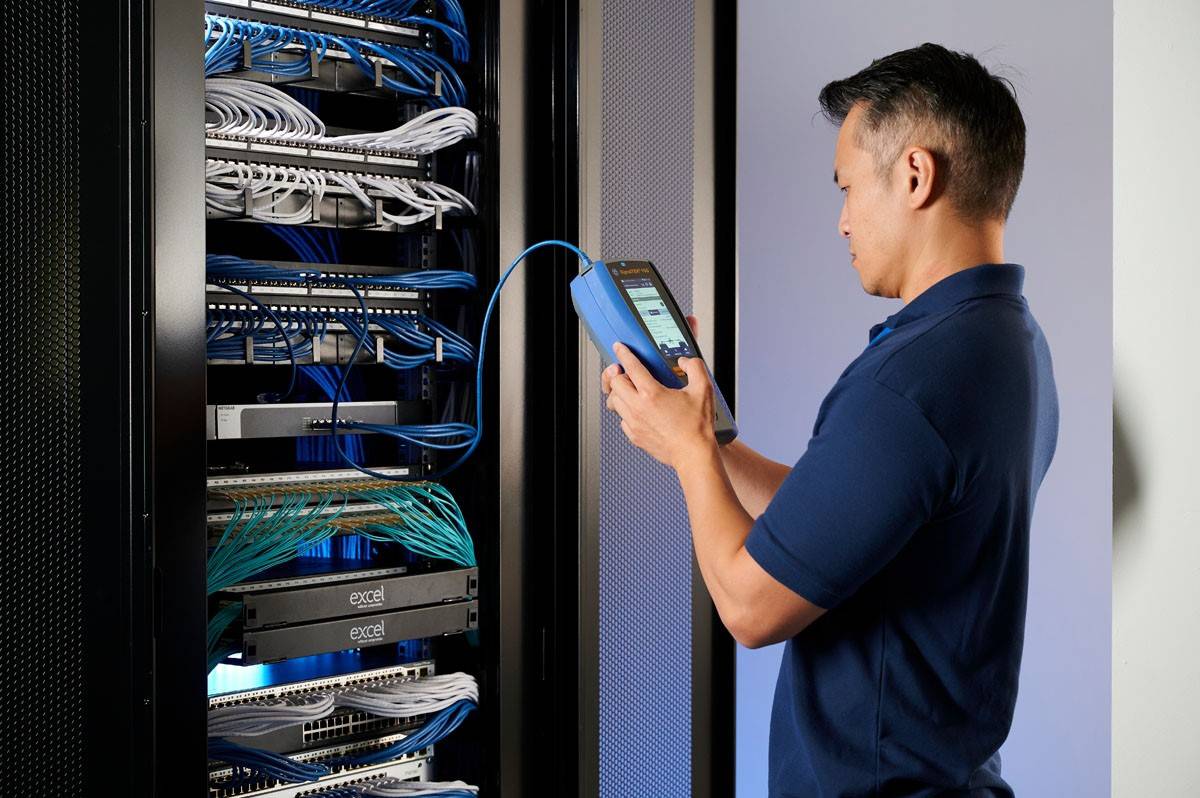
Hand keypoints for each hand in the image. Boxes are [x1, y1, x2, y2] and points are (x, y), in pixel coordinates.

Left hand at [601, 340, 716, 468]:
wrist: (694, 455)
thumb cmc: (697, 427)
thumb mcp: (703, 389)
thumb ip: (695, 368)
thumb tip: (684, 362)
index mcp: (652, 393)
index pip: (631, 367)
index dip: (623, 353)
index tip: (619, 348)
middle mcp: (638, 408)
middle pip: (615, 383)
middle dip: (618, 374)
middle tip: (626, 372)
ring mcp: (634, 423)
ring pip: (615, 401)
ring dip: (620, 393)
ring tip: (631, 390)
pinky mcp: (634, 436)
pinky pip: (622, 419)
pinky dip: (626, 411)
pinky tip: (638, 410)